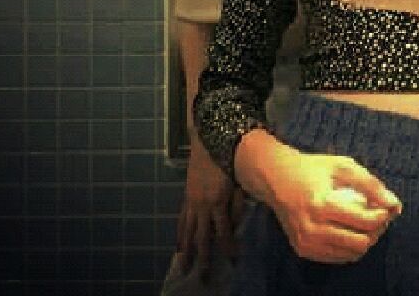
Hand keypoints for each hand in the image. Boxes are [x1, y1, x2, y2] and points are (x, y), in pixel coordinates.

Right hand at [176, 138, 242, 275]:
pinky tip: (178, 245)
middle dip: (203, 258)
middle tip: (202, 277)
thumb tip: (237, 225)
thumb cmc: (230, 158)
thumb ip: (238, 205)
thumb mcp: (239, 181)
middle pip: (202, 237)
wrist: (209, 140)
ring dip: (186, 250)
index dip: (228, 247)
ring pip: (188, 231)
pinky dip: (180, 234)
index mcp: (217, 201)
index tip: (232, 261)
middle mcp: (202, 205)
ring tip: (184, 266)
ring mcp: (192, 201)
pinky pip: (182, 219)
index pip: (224, 231)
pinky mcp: (187, 196)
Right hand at [267, 142, 401, 263]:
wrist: (277, 179)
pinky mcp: (303, 250)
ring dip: (365, 240)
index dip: (382, 216)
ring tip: (366, 223)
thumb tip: (395, 204)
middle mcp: (312, 228)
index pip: (364, 221)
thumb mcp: (343, 166)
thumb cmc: (313, 169)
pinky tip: (351, 230)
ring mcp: (306, 242)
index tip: (387, 207)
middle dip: (376, 231)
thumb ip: (371, 185)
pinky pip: (337, 257)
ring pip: (350, 254)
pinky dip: (349, 247)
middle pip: (360, 242)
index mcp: (322, 204)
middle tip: (378, 216)